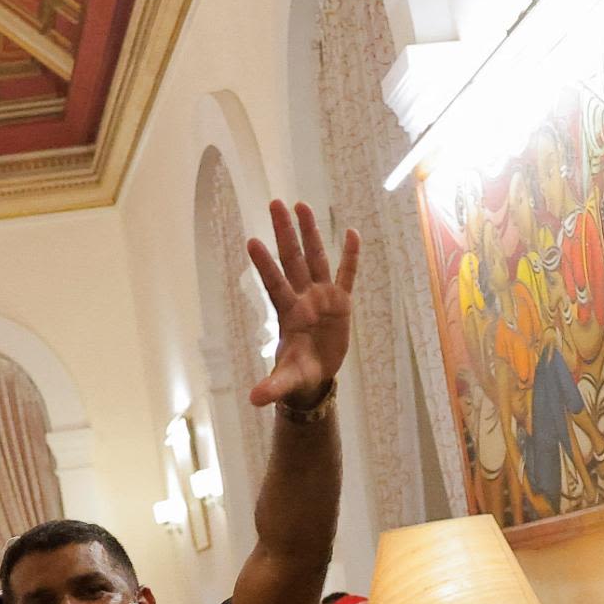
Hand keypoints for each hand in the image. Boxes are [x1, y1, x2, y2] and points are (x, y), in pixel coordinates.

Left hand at [245, 200, 360, 409]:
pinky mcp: (341, 302)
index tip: (251, 241)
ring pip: (316, 258)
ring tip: (301, 205)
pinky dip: (351, 256)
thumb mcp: (287, 381)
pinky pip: (347, 275)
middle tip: (274, 203)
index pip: (274, 284)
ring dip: (310, 232)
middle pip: (292, 260)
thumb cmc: (297, 375)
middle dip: (284, 233)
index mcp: (288, 313)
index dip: (265, 265)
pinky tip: (352, 232)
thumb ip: (273, 387)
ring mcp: (322, 296)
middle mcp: (303, 298)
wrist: (316, 376)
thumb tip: (255, 400)